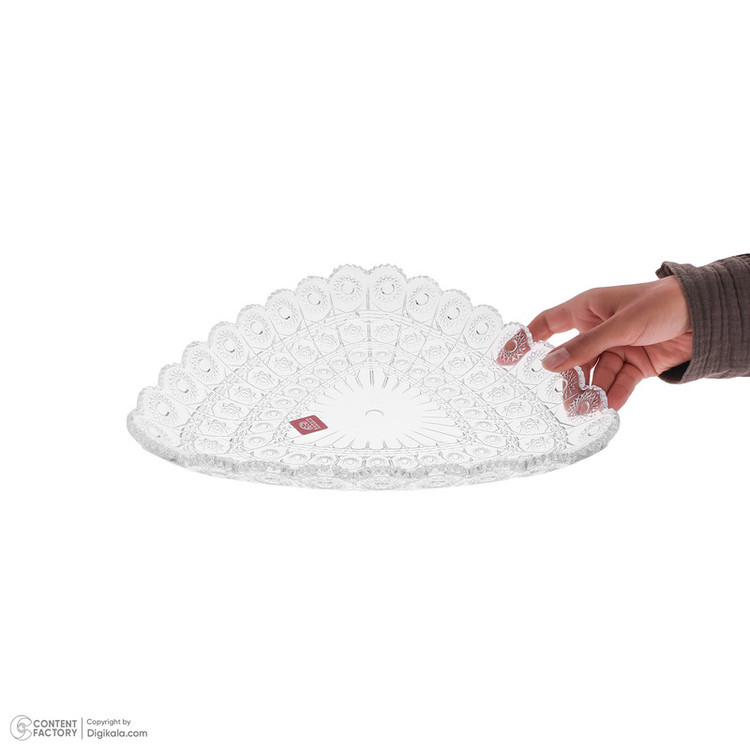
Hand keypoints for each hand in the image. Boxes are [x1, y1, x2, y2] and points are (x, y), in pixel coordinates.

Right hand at [527, 276, 691, 409]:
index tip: (504, 360)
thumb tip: (549, 364)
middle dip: (567, 382)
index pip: (546, 324)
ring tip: (586, 412)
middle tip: (563, 403)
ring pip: (594, 376)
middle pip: (571, 360)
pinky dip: (613, 396)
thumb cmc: (661, 304)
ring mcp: (615, 348)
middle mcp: (596, 329)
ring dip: (591, 394)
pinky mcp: (634, 364)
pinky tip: (608, 408)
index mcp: (586, 309)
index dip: (525, 340)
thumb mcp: (620, 324)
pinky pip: (617, 384)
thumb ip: (585, 346)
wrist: (706, 314)